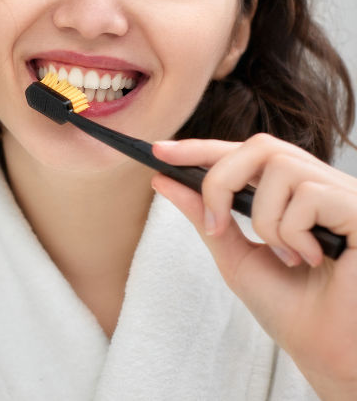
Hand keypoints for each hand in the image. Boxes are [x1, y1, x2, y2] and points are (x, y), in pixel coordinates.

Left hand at [151, 135, 356, 399]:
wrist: (326, 351)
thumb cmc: (288, 307)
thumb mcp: (233, 254)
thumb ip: (203, 214)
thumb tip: (163, 179)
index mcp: (293, 192)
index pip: (246, 154)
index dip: (202, 148)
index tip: (158, 152)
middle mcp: (321, 184)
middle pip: (261, 146)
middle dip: (222, 180)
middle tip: (215, 224)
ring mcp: (345, 194)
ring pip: (281, 169)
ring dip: (265, 220)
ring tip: (286, 257)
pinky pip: (310, 195)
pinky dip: (294, 232)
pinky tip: (312, 259)